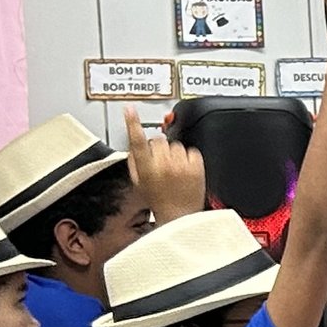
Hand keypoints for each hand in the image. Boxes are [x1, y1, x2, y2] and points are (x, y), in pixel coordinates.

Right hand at [122, 105, 206, 222]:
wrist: (180, 216)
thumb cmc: (159, 201)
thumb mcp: (138, 183)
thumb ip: (134, 162)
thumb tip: (134, 146)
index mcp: (146, 168)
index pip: (137, 141)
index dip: (132, 123)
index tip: (130, 110)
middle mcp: (163, 164)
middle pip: (158, 140)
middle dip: (158, 148)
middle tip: (161, 164)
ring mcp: (181, 165)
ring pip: (176, 144)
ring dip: (174, 153)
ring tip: (174, 171)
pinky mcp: (197, 166)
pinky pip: (191, 151)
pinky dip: (189, 158)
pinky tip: (185, 171)